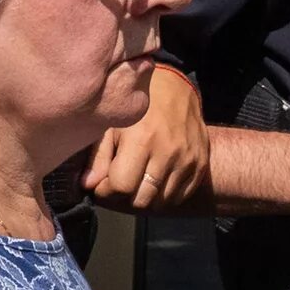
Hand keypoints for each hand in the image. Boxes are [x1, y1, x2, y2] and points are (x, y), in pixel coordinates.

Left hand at [85, 65, 209, 210]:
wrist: (175, 88)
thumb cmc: (136, 106)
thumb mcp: (109, 124)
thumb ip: (98, 157)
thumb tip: (88, 186)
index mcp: (142, 141)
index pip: (121, 186)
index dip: (106, 191)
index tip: (101, 184)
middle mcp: (169, 153)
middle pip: (142, 199)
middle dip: (123, 197)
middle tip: (116, 185)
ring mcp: (188, 160)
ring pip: (161, 202)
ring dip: (143, 197)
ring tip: (134, 181)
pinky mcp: (200, 163)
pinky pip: (181, 195)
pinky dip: (164, 196)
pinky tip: (152, 181)